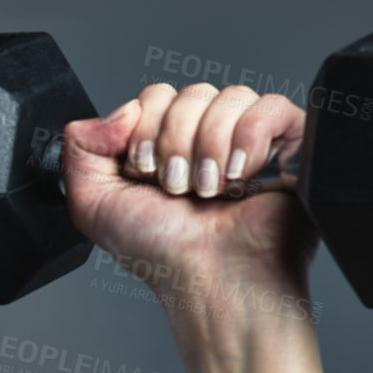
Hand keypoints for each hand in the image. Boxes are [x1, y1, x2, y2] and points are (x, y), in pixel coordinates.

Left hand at [60, 84, 321, 341]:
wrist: (211, 279)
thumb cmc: (161, 252)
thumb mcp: (93, 203)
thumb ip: (80, 147)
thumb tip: (119, 110)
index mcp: (165, 146)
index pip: (155, 96)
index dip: (145, 128)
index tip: (144, 170)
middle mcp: (206, 139)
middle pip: (189, 93)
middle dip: (174, 142)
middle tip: (176, 187)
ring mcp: (250, 140)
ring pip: (228, 96)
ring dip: (208, 148)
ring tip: (208, 190)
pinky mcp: (291, 144)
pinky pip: (271, 105)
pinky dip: (247, 138)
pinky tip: (240, 175)